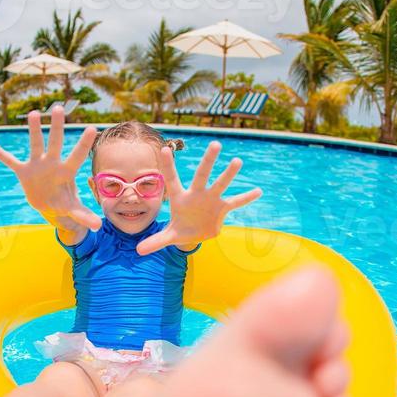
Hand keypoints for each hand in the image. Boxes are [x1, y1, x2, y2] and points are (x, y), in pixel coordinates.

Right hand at [0, 107, 101, 231]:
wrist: (49, 205)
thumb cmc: (64, 203)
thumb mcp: (74, 210)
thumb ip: (84, 216)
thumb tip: (98, 226)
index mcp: (66, 172)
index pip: (77, 156)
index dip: (84, 143)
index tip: (93, 128)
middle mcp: (52, 163)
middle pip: (55, 142)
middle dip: (57, 126)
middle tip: (59, 108)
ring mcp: (37, 165)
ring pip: (35, 144)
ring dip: (34, 130)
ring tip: (34, 113)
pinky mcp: (24, 171)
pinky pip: (11, 161)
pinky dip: (2, 155)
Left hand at [136, 141, 261, 255]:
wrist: (194, 234)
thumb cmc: (179, 229)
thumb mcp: (168, 236)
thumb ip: (155, 241)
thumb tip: (138, 251)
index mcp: (180, 197)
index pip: (171, 179)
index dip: (168, 166)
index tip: (164, 149)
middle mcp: (197, 194)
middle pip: (202, 175)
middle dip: (208, 161)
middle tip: (215, 144)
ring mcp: (210, 199)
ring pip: (220, 184)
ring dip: (228, 174)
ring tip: (237, 161)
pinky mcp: (222, 208)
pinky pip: (235, 202)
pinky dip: (246, 198)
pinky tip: (258, 191)